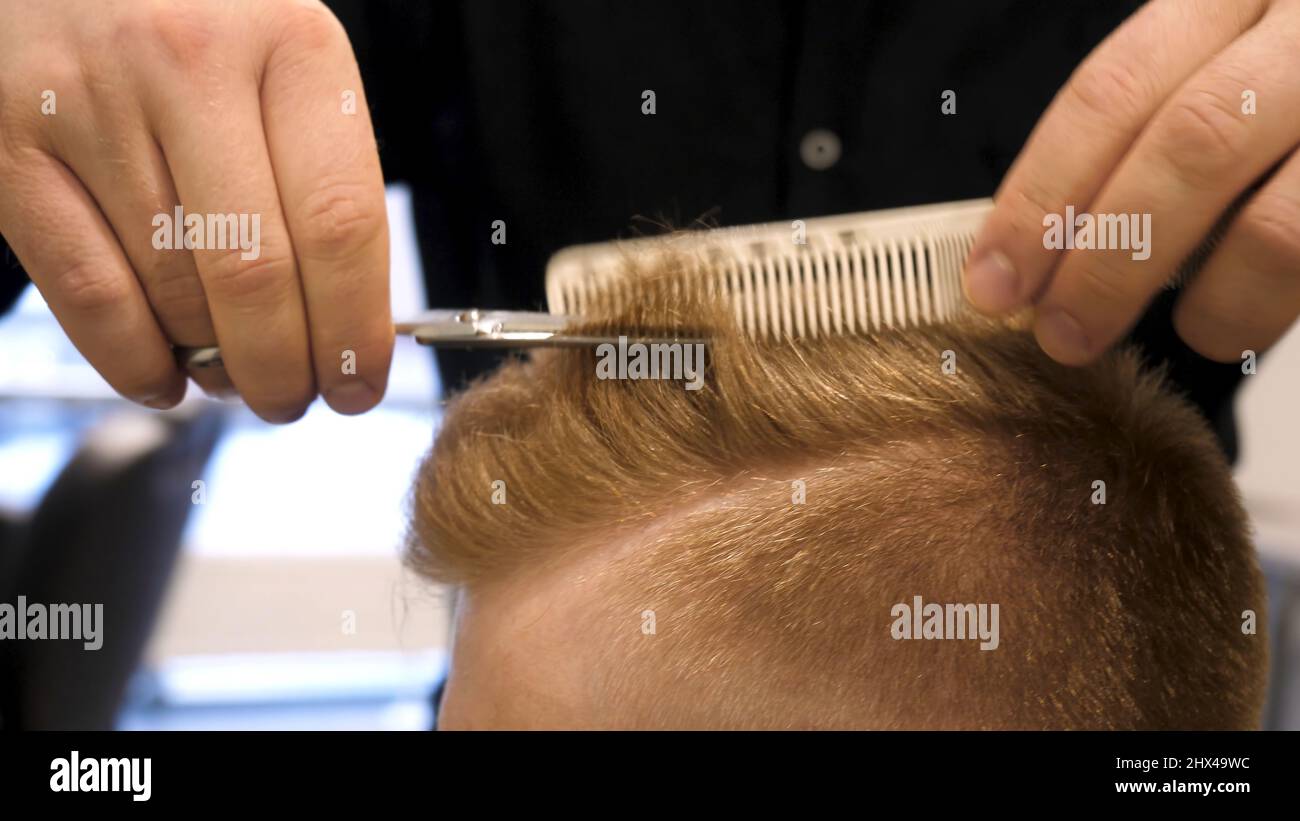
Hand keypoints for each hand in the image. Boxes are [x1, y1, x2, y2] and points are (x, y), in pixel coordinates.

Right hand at [0, 0, 392, 420]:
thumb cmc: (204, 28)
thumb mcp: (289, 67)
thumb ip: (321, 177)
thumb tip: (346, 325)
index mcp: (291, 44)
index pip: (342, 224)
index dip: (355, 329)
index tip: (359, 384)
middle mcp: (191, 62)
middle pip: (256, 273)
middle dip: (283, 368)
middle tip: (292, 399)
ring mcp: (90, 99)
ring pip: (172, 290)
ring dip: (213, 366)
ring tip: (232, 378)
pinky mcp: (7, 140)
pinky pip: (85, 291)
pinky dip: (131, 360)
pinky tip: (162, 377)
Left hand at [965, 0, 1299, 365]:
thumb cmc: (1287, 86)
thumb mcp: (1225, 67)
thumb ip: (1150, 133)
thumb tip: (1041, 247)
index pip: (1112, 90)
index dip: (1042, 195)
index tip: (994, 280)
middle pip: (1187, 147)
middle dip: (1107, 260)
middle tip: (1063, 334)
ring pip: (1277, 223)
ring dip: (1210, 302)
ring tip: (1188, 334)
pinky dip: (1273, 304)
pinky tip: (1246, 318)